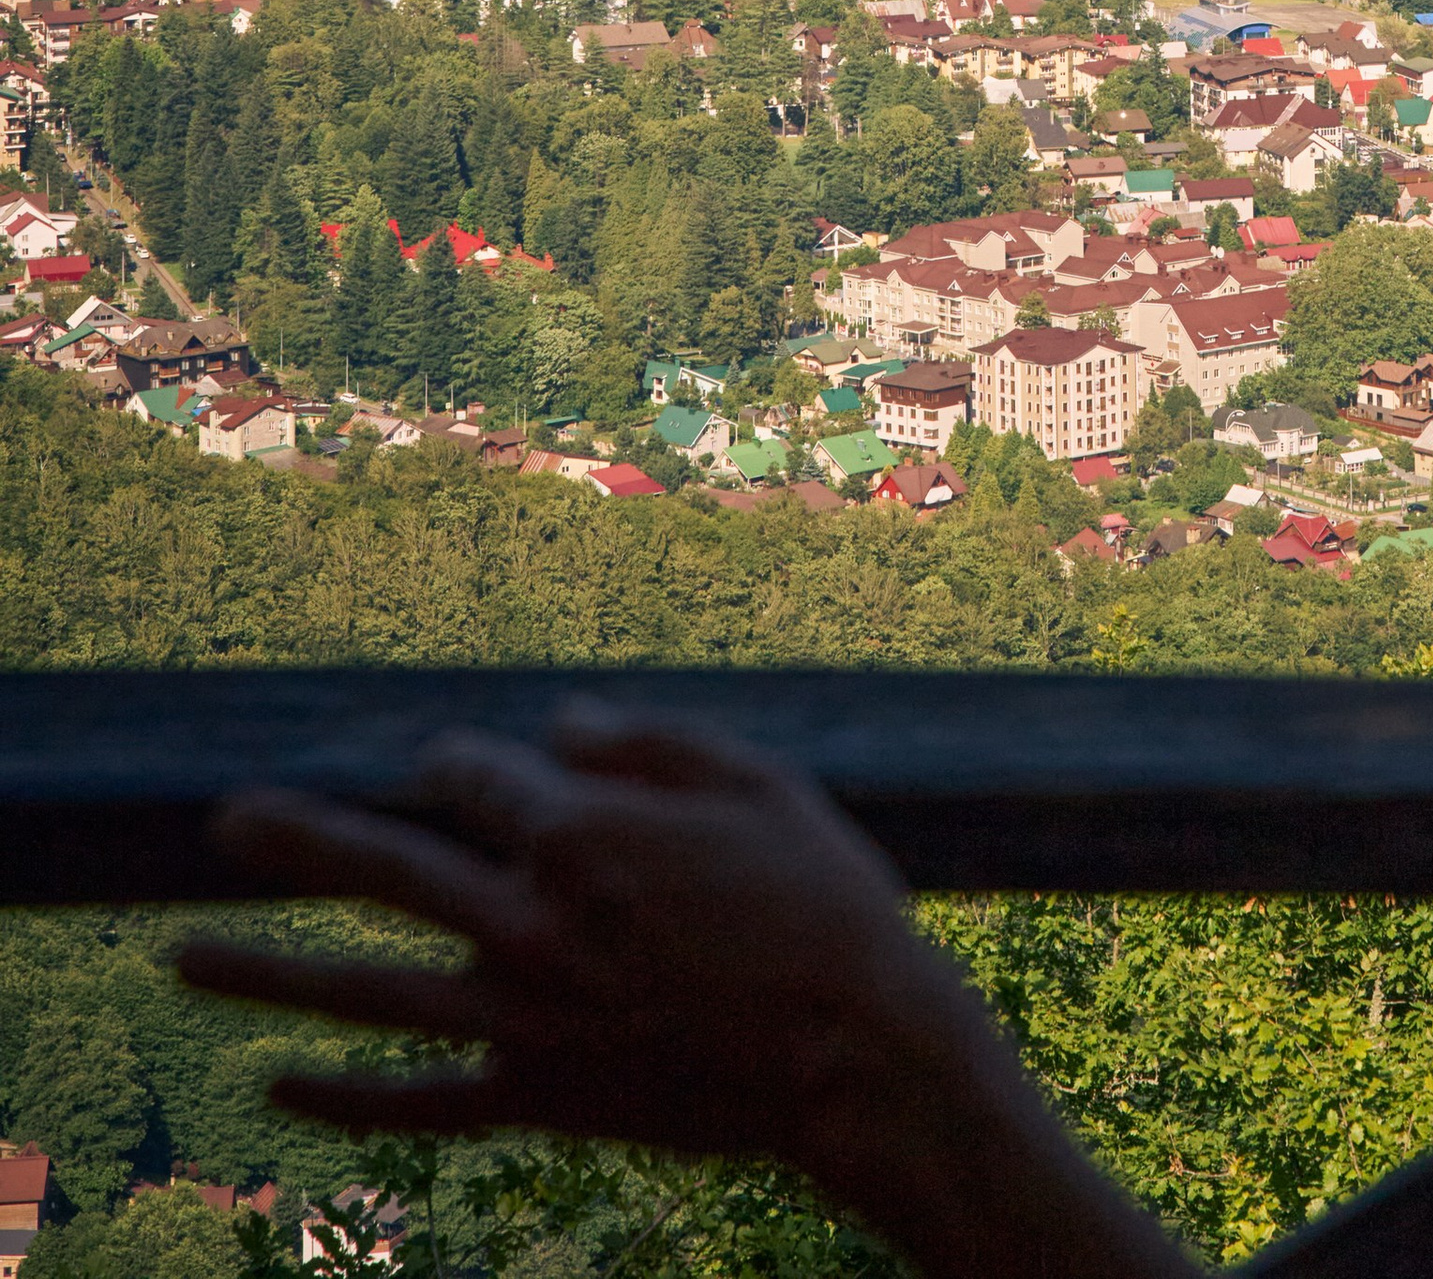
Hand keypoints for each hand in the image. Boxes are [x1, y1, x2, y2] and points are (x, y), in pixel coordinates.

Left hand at [173, 711, 1083, 1255]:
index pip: (474, 776)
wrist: (859, 1057)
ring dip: (265, 968)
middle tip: (221, 818)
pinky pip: (414, 1103)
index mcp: (580, 831)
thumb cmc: (825, 902)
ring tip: (181, 952)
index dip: (460, 762)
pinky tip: (276, 1088)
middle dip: (297, 837)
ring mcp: (522, 1018)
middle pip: (383, 866)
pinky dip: (340, 1100)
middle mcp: (529, 921)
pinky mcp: (535, 1096)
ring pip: (362, 989)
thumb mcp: (758, 779)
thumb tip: (553, 723)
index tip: (457, 764)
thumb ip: (648, 741)